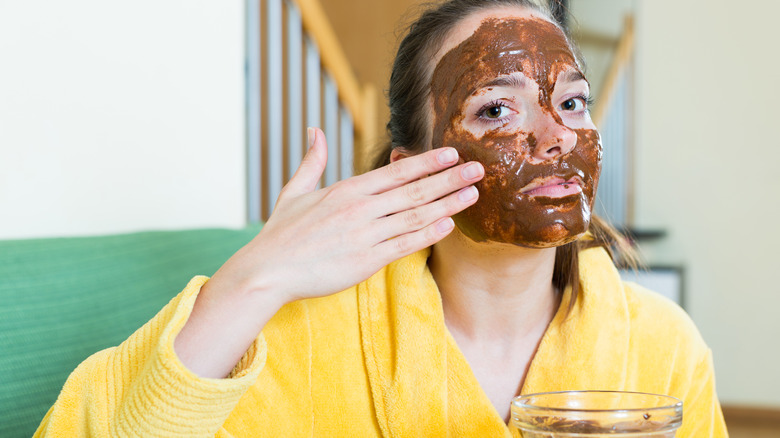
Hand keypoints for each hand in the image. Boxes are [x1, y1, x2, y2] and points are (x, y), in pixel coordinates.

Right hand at [214, 127, 483, 304]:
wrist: (267, 271)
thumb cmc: (281, 234)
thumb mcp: (294, 191)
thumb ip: (311, 160)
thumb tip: (314, 130)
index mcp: (347, 189)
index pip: (397, 171)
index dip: (428, 162)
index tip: (453, 153)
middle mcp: (361, 208)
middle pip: (415, 190)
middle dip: (450, 178)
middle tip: (480, 169)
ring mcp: (366, 234)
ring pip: (416, 215)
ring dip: (448, 203)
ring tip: (473, 193)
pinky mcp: (367, 260)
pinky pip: (405, 243)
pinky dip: (429, 233)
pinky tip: (449, 224)